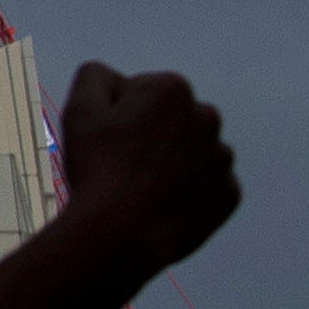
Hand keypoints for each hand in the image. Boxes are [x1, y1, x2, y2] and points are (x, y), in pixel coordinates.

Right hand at [59, 61, 237, 272]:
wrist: (123, 232)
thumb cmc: (99, 167)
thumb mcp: (79, 108)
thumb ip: (95, 76)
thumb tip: (113, 77)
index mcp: (173, 90)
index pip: (139, 92)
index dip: (117, 114)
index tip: (107, 139)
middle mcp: (207, 118)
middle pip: (169, 120)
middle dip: (150, 133)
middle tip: (121, 163)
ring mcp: (222, 159)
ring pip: (189, 152)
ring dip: (170, 162)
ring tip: (140, 187)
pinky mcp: (229, 194)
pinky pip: (205, 185)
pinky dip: (187, 191)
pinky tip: (160, 204)